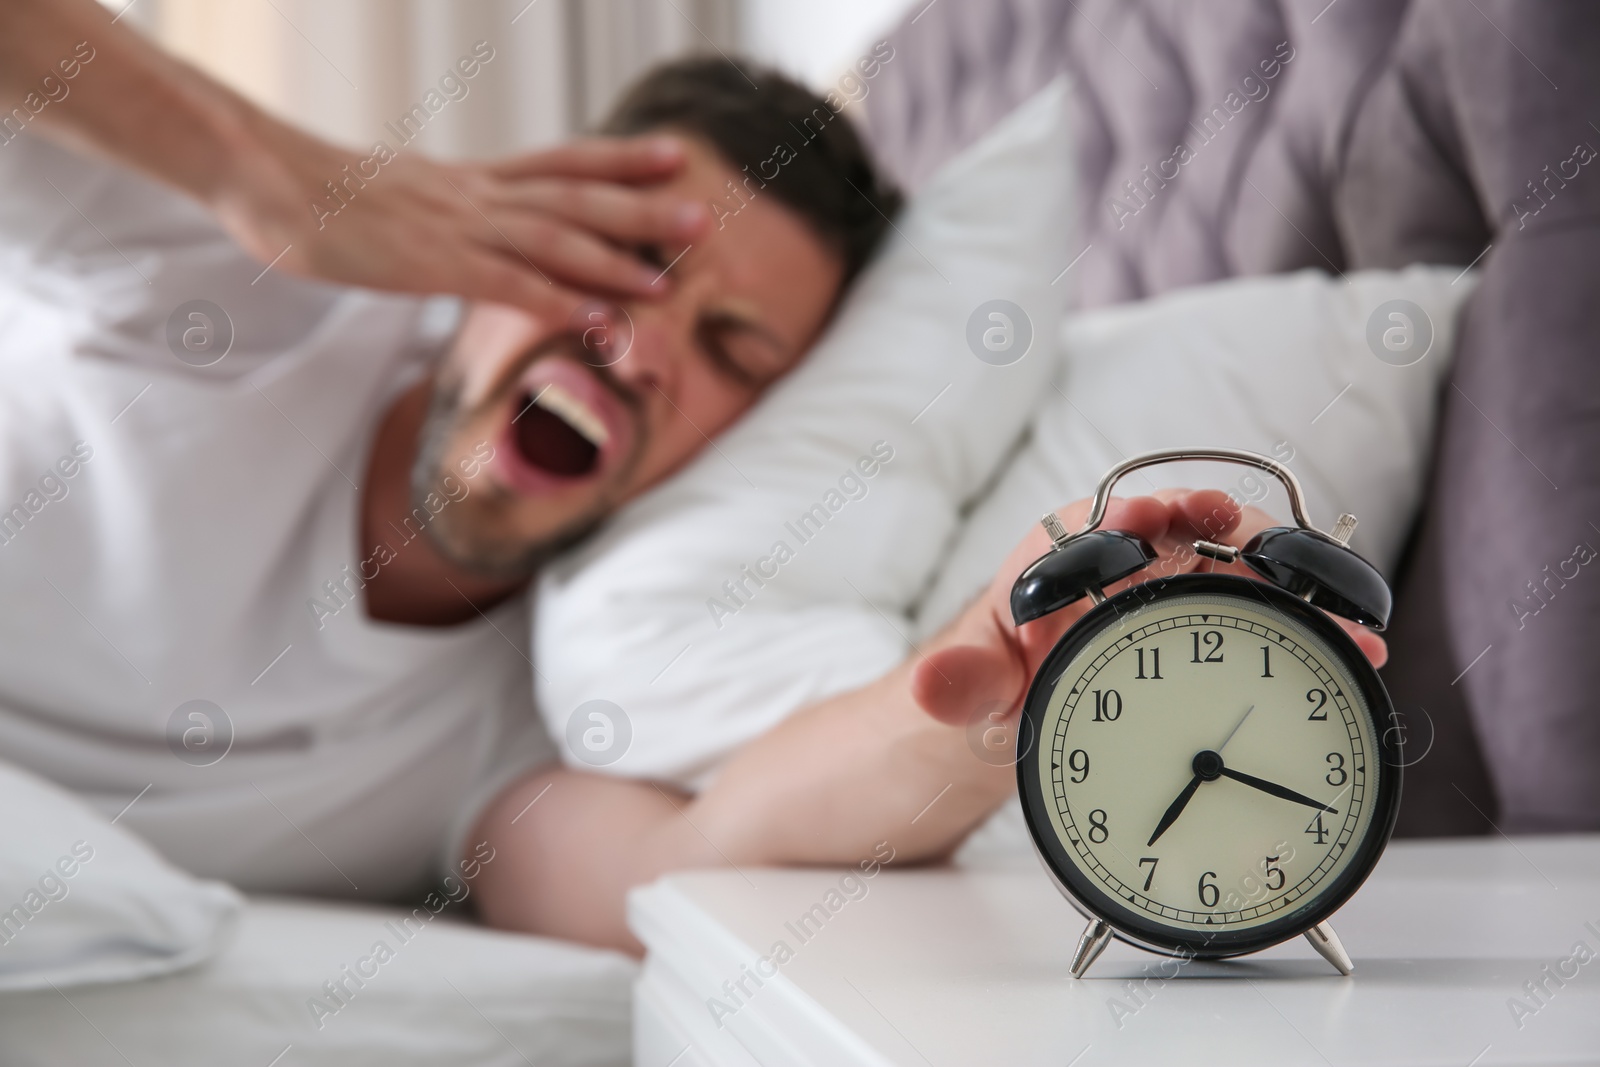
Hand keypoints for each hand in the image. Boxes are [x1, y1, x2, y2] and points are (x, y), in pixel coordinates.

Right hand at [211, 120, 708, 320]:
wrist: (266, 177)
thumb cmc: (325, 195)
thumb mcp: (404, 195)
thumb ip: (451, 210)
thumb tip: (479, 228)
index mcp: (472, 179)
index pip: (561, 162)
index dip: (620, 161)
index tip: (674, 158)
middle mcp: (477, 196)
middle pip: (574, 199)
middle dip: (641, 210)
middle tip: (703, 218)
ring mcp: (457, 228)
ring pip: (552, 240)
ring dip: (613, 261)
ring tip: (667, 279)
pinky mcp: (431, 263)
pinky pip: (505, 284)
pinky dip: (555, 300)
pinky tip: (594, 317)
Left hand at [912, 490, 1387, 727]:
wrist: (1013, 712)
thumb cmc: (992, 677)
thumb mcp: (973, 684)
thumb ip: (962, 684)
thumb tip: (934, 686)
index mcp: (1066, 554)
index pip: (1107, 516)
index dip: (1144, 511)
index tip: (1172, 516)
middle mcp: (1130, 558)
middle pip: (1198, 533)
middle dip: (1248, 545)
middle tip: (1288, 570)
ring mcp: (1179, 591)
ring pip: (1247, 573)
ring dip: (1298, 594)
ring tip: (1350, 630)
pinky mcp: (1210, 629)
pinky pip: (1266, 619)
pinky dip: (1309, 632)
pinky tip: (1354, 654)